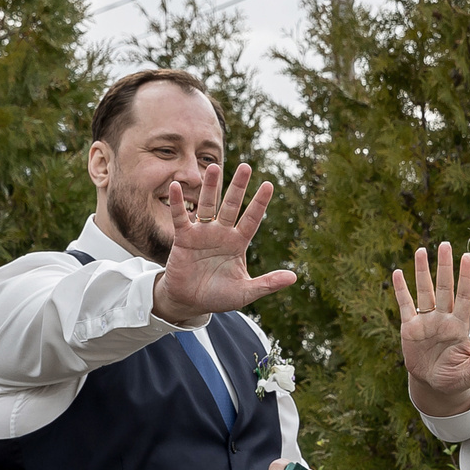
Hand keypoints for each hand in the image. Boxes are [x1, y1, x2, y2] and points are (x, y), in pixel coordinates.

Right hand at [152, 164, 297, 322]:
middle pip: (231, 205)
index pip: (252, 219)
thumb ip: (267, 284)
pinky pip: (181, 217)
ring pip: (207, 205)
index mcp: (238, 243)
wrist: (190, 303)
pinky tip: (176, 187)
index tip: (268, 184)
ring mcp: (202, 234)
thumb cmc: (218, 296)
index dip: (259, 203)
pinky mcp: (184, 239)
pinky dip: (179, 203)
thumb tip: (293, 277)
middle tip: (246, 166)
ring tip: (212, 167)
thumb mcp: (245, 293)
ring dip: (210, 187)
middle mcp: (222, 233)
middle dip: (238, 187)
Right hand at [393, 243, 469, 416]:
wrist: (435, 387)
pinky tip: (398, 273)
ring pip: (425, 291)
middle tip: (444, 245)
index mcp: (459, 326)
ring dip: (422, 272)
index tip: (467, 257)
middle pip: (444, 288)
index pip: (464, 296)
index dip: (465, 277)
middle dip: (444, 267)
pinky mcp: (410, 328)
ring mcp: (427, 322)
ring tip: (421, 251)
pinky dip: (401, 290)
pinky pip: (406, 305)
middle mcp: (444, 319)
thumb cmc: (456, 379)